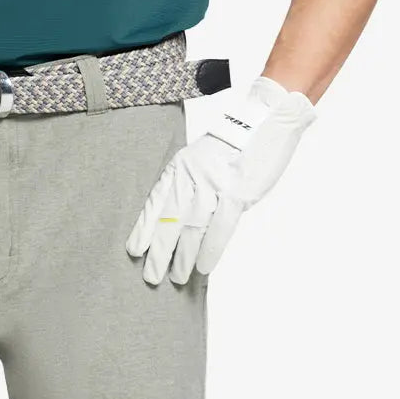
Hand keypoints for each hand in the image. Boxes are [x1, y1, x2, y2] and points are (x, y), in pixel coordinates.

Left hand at [125, 76, 316, 283]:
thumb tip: (179, 222)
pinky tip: (203, 268)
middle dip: (159, 250)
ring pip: (192, 227)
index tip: (134, 250)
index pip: (157, 200)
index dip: (145, 227)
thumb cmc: (233, 146)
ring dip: (183, 256)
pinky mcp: (237, 192)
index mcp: (181, 165)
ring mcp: (214, 183)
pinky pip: (220, 228)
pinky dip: (210, 251)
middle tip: (150, 275)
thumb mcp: (202, 159)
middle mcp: (193, 174)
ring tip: (176, 277)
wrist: (265, 121)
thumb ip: (190, 184)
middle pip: (170, 218)